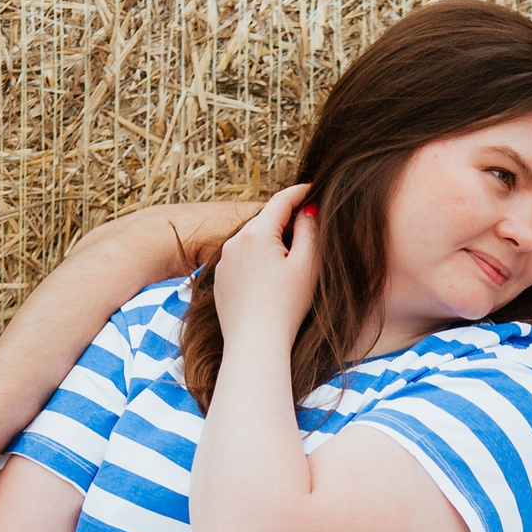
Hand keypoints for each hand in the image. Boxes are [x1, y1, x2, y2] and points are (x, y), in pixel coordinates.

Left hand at [210, 184, 319, 346]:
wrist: (254, 344)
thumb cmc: (286, 307)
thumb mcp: (307, 266)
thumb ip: (310, 231)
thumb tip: (307, 211)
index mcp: (256, 235)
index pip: (280, 201)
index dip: (299, 192)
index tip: (312, 187)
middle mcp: (234, 242)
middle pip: (265, 220)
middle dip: (285, 219)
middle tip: (308, 224)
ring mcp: (223, 261)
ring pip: (251, 240)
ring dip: (270, 240)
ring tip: (290, 257)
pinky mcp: (219, 279)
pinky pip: (241, 259)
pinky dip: (256, 259)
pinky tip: (270, 278)